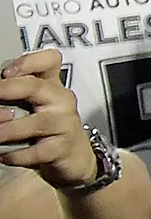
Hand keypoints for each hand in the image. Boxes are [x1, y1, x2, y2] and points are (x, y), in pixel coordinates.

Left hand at [0, 52, 97, 188]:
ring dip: (9, 129)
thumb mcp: (35, 105)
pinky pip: (38, 151)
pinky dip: (17, 155)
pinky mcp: (63, 148)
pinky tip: (3, 155)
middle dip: (8, 90)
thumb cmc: (47, 128)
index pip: (50, 61)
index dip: (28, 62)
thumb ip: (16, 93)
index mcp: (51, 85)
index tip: (6, 73)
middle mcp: (61, 100)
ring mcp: (65, 123)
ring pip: (37, 123)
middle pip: (36, 87)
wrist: (75, 157)